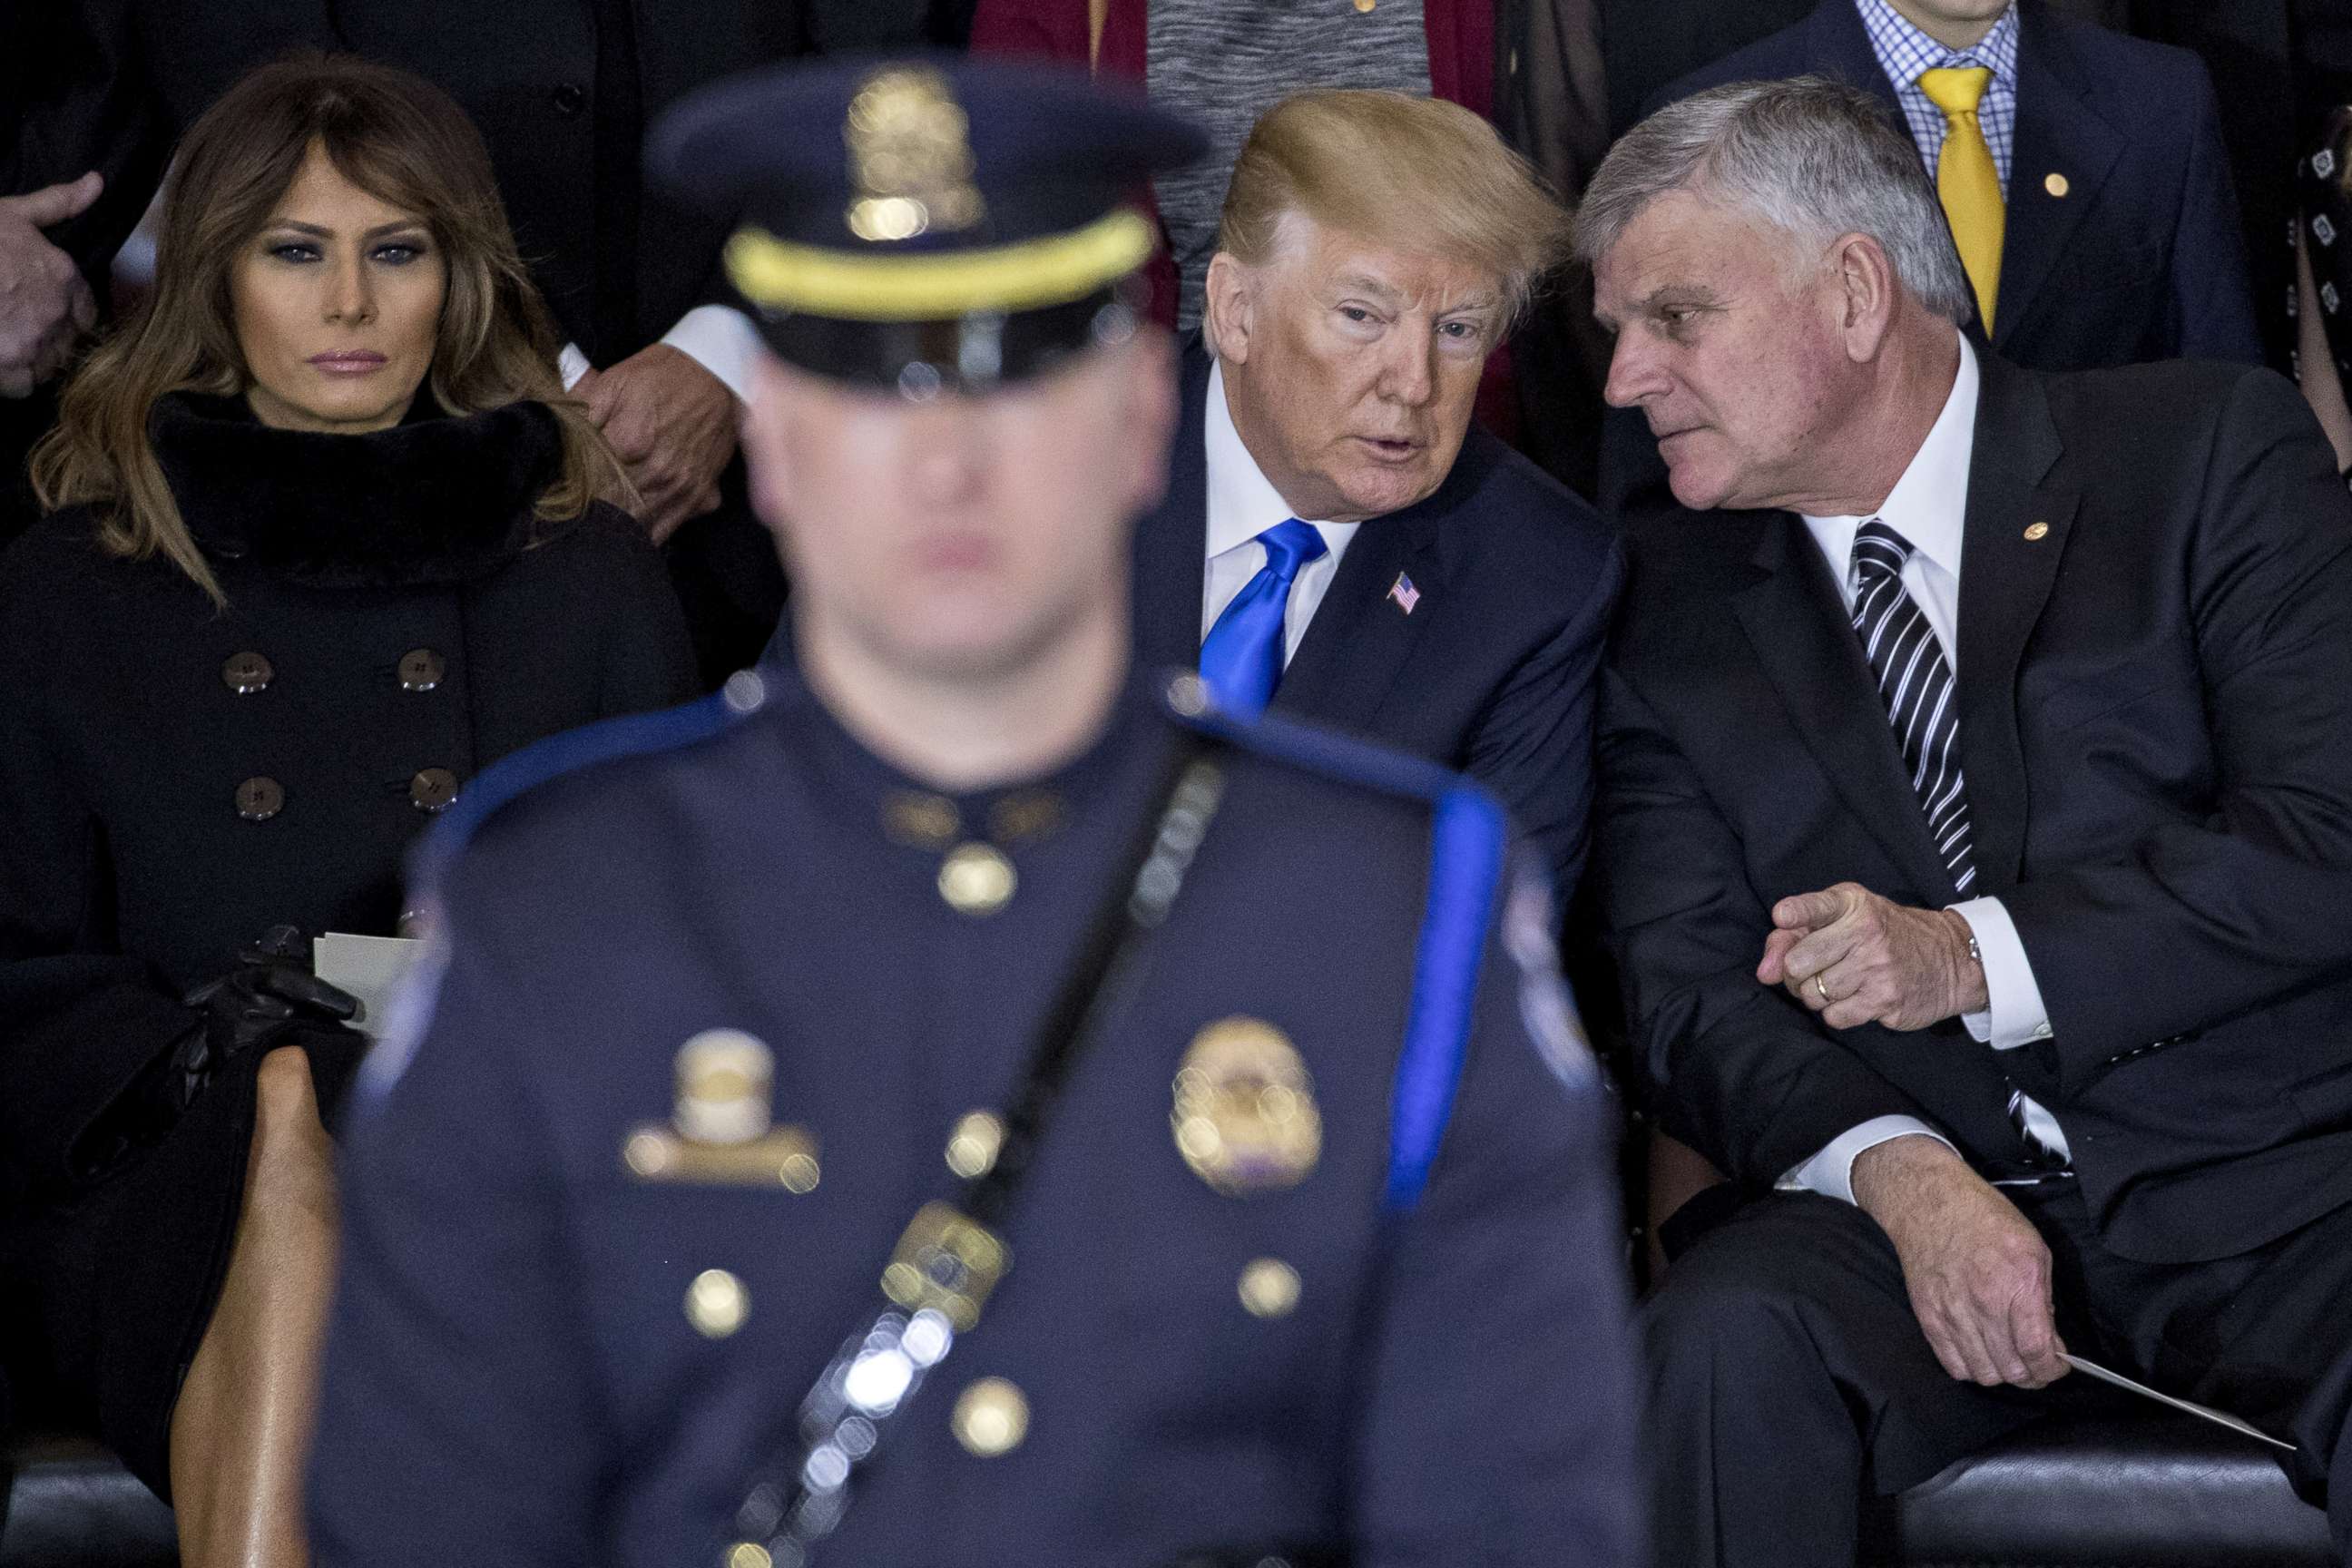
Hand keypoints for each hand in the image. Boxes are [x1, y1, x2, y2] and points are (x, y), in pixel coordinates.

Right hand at [0, 172, 102, 396]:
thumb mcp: (14, 212)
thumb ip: (59, 203)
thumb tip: (98, 182)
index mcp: (66, 278)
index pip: (86, 314)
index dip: (67, 318)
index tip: (44, 316)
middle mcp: (58, 313)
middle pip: (68, 343)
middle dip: (49, 341)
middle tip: (18, 331)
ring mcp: (35, 342)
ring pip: (49, 366)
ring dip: (33, 362)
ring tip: (7, 345)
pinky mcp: (10, 365)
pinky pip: (24, 386)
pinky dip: (12, 381)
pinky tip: (0, 366)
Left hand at [578, 343, 737, 541]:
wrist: (717, 373)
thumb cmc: (659, 376)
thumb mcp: (611, 383)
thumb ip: (580, 417)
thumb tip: (552, 449)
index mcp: (630, 443)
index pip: (588, 488)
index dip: (571, 497)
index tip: (559, 497)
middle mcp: (659, 473)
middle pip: (614, 514)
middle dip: (594, 518)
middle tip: (580, 515)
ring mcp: (683, 489)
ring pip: (642, 530)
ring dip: (621, 529)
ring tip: (605, 524)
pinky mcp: (702, 497)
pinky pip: (671, 529)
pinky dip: (652, 530)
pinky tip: (639, 520)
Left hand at [1757, 881, 1985, 1029]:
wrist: (1951, 959)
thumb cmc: (1886, 935)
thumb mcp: (1848, 917)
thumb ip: (1798, 933)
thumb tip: (1764, 972)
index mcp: (1852, 905)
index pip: (1816, 906)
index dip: (1795, 914)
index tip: (1783, 917)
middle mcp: (1865, 933)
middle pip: (1797, 965)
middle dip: (1796, 974)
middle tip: (1813, 971)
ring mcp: (1877, 968)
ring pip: (1812, 995)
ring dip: (1817, 995)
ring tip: (1839, 983)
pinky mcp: (1886, 1000)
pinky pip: (1834, 1016)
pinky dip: (1837, 1012)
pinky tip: (1856, 998)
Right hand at [1852, 1135, 2069, 1387]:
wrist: (1930, 1204)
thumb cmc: (1986, 1219)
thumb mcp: (2033, 1248)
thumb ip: (2044, 1296)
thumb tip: (2048, 1337)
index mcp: (2019, 1285)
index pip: (2038, 1351)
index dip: (2053, 1369)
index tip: (2058, 1365)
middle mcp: (1985, 1305)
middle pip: (2013, 1371)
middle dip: (2033, 1375)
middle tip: (2036, 1364)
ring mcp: (1952, 1314)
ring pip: (1984, 1374)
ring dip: (2002, 1374)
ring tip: (2008, 1359)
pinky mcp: (1929, 1317)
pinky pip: (1954, 1365)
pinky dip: (1972, 1368)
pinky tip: (1980, 1353)